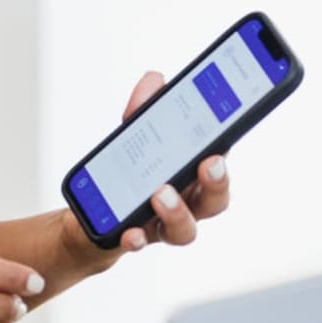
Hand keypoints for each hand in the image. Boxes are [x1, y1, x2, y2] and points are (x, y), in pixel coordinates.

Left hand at [62, 70, 234, 263]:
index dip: (227, 154)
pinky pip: (139, 243)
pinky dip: (136, 239)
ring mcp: (162, 224)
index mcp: (192, 174)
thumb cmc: (130, 174)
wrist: (94, 213)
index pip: (219, 163)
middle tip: (208, 164)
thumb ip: (143, 109)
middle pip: (214, 201)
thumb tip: (155, 79)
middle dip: (216, 183)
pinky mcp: (134, 237)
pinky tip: (129, 233)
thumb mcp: (133, 136)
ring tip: (160, 195)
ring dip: (177, 212)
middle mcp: (186, 202)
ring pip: (184, 229)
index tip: (222, 145)